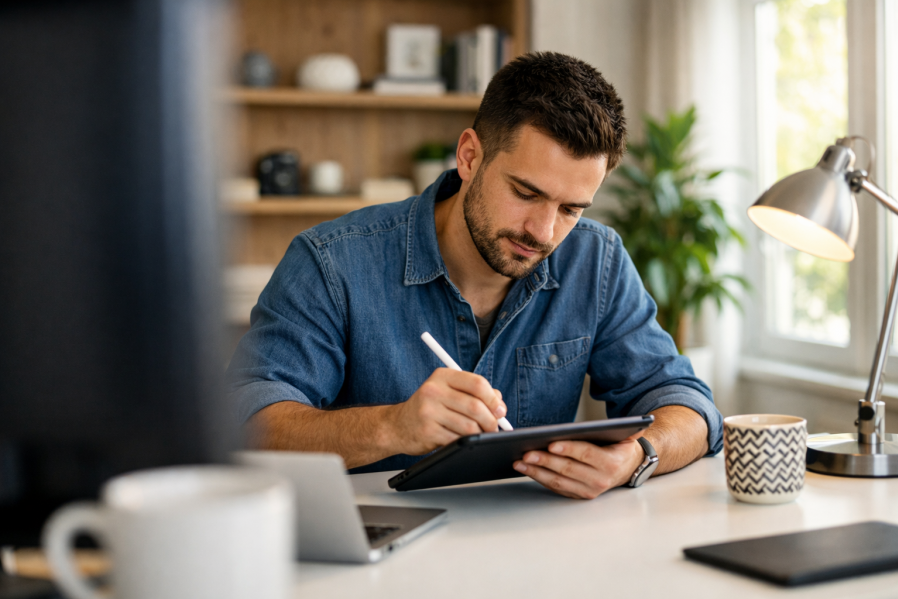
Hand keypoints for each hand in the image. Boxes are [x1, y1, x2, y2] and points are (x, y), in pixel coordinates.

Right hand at [387, 368, 506, 454]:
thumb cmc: (429, 408)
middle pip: (475, 406)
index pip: (477, 383)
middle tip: (494, 428)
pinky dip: (466, 442)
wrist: (397, 425)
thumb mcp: (448, 392)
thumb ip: (474, 393)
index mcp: (442, 376)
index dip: (493, 399)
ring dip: (481, 434)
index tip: (500, 410)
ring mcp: (429, 411)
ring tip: (480, 435)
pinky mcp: (427, 431)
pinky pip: (457, 439)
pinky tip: (464, 441)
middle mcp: (434, 390)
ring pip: (469, 425)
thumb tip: (499, 404)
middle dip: (491, 420)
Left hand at [512, 436, 644, 498]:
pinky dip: (541, 479)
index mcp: (610, 463)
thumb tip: (596, 425)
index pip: (586, 454)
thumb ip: (611, 429)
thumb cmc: (619, 448)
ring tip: (520, 463)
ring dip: (537, 472)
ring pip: (559, 481)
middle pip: (568, 469)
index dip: (568, 449)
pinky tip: (528, 471)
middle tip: (527, 454)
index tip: (551, 444)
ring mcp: (589, 490)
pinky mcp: (580, 495)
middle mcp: (600, 479)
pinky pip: (557, 487)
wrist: (628, 468)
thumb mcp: (621, 436)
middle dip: (545, 461)